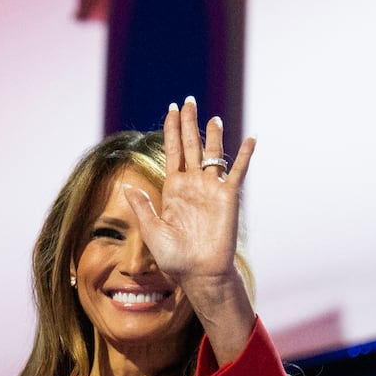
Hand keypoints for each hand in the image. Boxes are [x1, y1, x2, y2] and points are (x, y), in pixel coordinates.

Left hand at [124, 97, 257, 361]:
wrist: (198, 274)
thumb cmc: (174, 258)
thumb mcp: (152, 231)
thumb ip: (142, 207)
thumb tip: (126, 185)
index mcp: (173, 189)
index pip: (173, 152)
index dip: (171, 131)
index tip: (170, 109)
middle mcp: (193, 185)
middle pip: (191, 146)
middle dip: (188, 124)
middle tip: (188, 100)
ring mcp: (211, 190)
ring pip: (213, 155)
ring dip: (214, 136)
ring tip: (212, 117)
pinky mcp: (228, 198)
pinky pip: (237, 172)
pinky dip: (243, 156)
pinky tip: (249, 139)